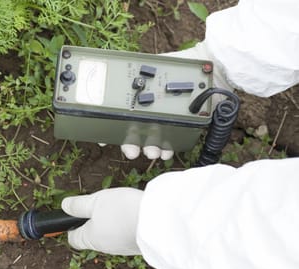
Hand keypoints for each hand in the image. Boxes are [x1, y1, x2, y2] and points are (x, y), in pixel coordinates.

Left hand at [61, 188, 142, 254]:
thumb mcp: (95, 202)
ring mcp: (123, 248)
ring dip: (112, 221)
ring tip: (120, 206)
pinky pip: (126, 234)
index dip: (71, 226)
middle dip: (94, 221)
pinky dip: (127, 224)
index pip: (73, 239)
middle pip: (93, 236)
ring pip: (111, 235)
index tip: (74, 214)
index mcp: (90, 239)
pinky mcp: (138, 245)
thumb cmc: (122, 211)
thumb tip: (65, 206)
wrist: (159, 222)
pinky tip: (132, 213)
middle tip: (101, 204)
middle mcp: (106, 248)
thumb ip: (78, 205)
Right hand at [119, 42, 232, 160]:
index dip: (113, 129)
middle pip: (136, 133)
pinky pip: (175, 141)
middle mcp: (154, 111)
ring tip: (153, 152)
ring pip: (154, 140)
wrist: (216, 68)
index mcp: (143, 98)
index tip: (105, 140)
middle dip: (132, 145)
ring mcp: (169, 120)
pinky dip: (170, 147)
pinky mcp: (186, 126)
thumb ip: (141, 66)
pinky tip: (168, 151)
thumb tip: (119, 66)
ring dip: (150, 149)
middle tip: (132, 151)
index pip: (123, 116)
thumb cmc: (186, 63)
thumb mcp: (158, 63)